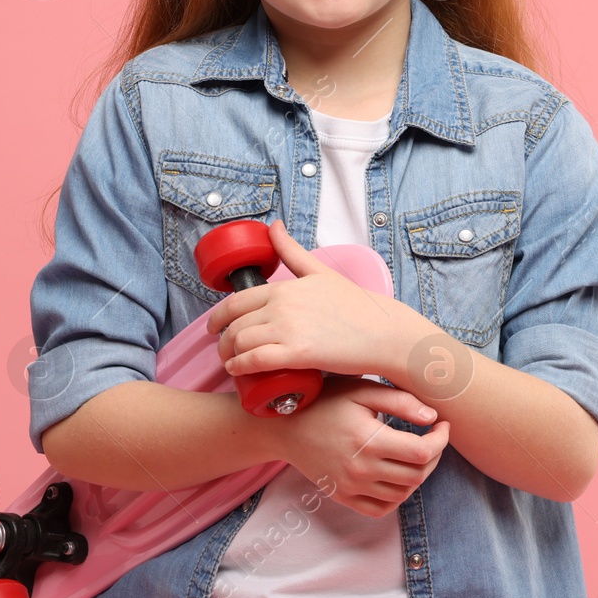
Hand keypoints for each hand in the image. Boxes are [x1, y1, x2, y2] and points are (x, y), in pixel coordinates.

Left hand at [208, 219, 424, 378]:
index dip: (218, 318)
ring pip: (240, 343)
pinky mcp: (298, 353)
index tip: (214, 327)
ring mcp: (289, 329)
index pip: (236, 302)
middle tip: (223, 349)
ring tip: (231, 362)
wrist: (383, 332)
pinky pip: (254, 361)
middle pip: (234, 325)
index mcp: (285, 288)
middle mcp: (282, 306)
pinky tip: (238, 371)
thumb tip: (274, 226)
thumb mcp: (321, 272)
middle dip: (222, 340)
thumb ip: (293, 251)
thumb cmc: (356, 306)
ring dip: (229, 355)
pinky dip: (240, 367)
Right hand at [272, 375, 451, 517]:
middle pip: (417, 476)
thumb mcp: (362, 390)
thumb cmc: (325, 401)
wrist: (285, 427)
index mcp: (367, 441)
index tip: (442, 425)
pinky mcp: (342, 497)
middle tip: (432, 438)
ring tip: (417, 453)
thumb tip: (433, 418)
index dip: (441, 440)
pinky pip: (381, 509)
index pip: (422, 453)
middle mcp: (359, 470)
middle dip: (434, 457)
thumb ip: (400, 402)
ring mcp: (350, 487)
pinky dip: (398, 496)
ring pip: (403, 494)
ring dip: (418, 475)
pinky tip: (399, 475)